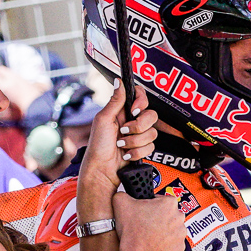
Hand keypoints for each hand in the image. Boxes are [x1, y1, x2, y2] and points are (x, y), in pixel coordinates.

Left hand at [79, 82, 158, 202]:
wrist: (102, 169)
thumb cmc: (98, 145)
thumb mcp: (104, 119)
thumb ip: (115, 101)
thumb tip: (119, 81)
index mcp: (123, 111)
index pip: (141, 97)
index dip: (142, 102)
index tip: (135, 110)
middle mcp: (133, 121)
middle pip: (152, 115)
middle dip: (139, 126)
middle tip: (124, 131)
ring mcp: (139, 136)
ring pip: (153, 133)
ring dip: (135, 141)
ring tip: (122, 146)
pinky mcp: (143, 148)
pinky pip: (151, 146)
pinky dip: (137, 152)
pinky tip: (127, 155)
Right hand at [112, 191, 186, 250]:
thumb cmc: (133, 233)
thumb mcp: (121, 204)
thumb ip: (123, 194)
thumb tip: (122, 194)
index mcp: (169, 203)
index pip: (161, 199)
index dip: (151, 204)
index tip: (144, 210)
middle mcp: (179, 217)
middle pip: (167, 214)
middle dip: (158, 217)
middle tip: (145, 223)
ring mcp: (181, 234)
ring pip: (171, 228)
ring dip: (162, 230)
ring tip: (148, 234)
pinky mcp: (180, 248)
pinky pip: (173, 242)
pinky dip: (165, 243)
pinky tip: (154, 243)